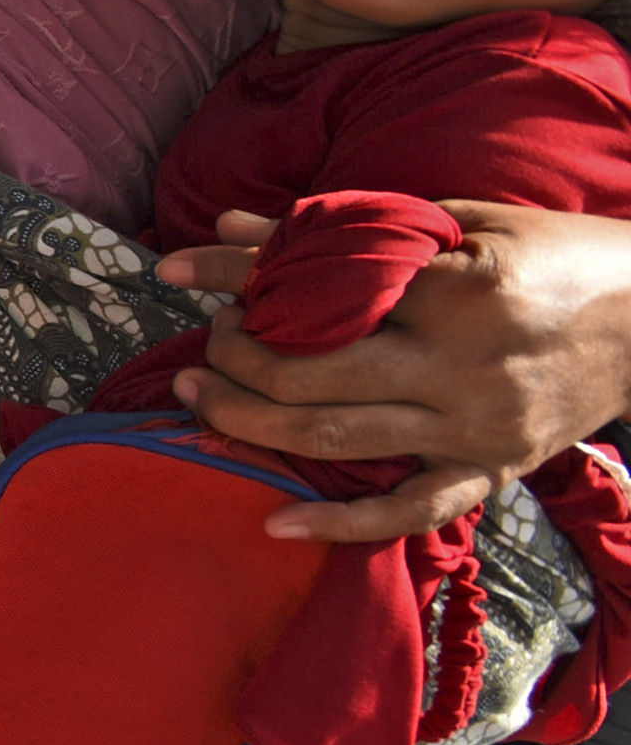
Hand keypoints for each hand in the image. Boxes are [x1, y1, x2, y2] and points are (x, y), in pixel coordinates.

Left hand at [163, 203, 630, 541]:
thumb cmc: (557, 254)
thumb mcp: (460, 220)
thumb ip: (347, 225)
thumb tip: (232, 221)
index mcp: (457, 291)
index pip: (317, 292)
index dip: (239, 285)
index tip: (187, 278)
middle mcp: (463, 366)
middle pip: (309, 379)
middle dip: (235, 364)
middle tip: (206, 346)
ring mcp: (477, 426)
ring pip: (336, 441)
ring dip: (251, 426)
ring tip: (203, 402)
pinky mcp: (493, 468)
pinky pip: (408, 511)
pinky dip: (339, 524)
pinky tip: (276, 521)